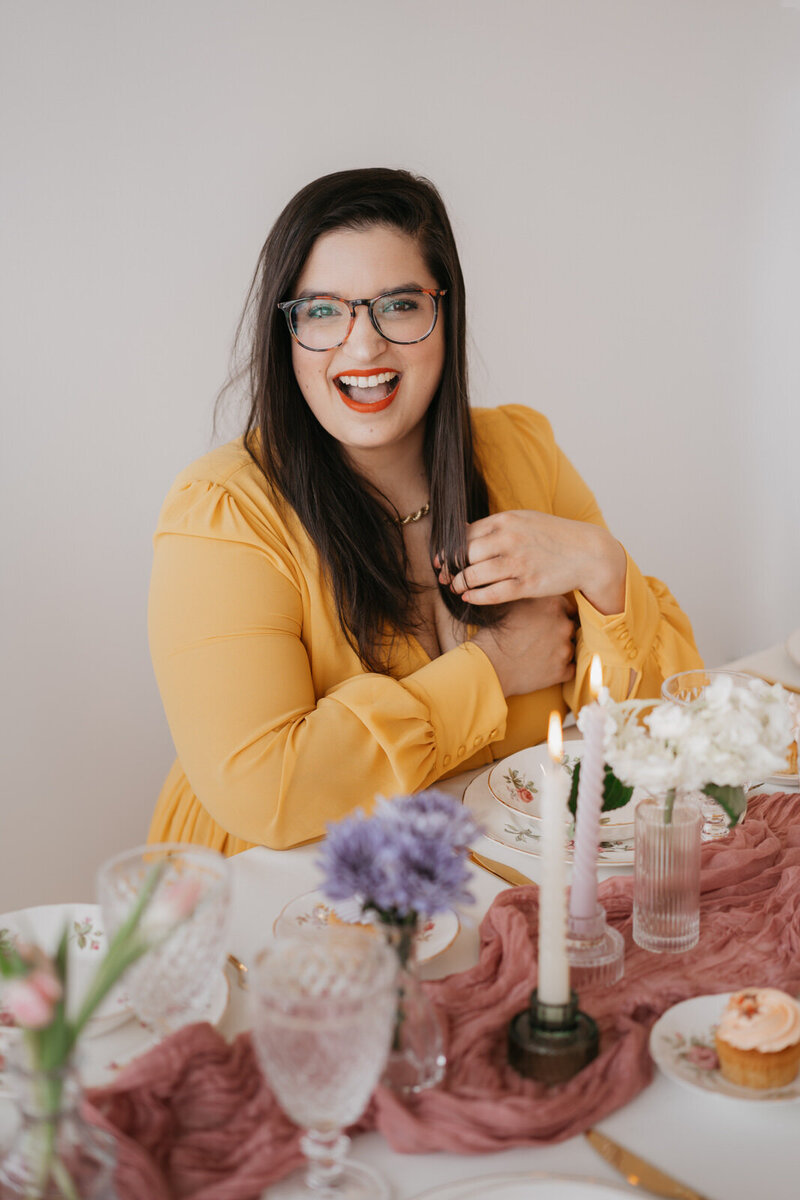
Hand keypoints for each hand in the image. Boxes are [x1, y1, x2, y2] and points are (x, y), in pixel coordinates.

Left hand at [437, 510, 626, 615]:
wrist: (588, 552)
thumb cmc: (552, 535)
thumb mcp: (523, 520)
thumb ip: (494, 525)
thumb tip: (461, 531)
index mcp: (506, 520)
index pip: (464, 535)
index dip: (448, 550)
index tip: (441, 560)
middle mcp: (509, 539)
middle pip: (465, 555)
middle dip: (451, 568)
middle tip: (446, 577)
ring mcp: (518, 562)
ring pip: (474, 575)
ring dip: (460, 583)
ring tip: (457, 587)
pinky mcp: (528, 584)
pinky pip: (492, 593)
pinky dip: (476, 596)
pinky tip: (469, 597)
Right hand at [469, 595, 577, 696]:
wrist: (488, 664)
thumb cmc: (494, 633)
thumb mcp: (510, 603)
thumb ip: (529, 594)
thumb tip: (534, 589)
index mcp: (553, 605)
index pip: (567, 608)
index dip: (556, 616)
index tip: (545, 622)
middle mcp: (564, 625)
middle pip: (570, 628)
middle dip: (558, 633)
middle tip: (540, 639)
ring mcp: (565, 649)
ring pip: (570, 649)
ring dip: (559, 651)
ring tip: (538, 654)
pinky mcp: (563, 671)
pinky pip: (569, 669)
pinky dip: (559, 670)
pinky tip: (542, 668)